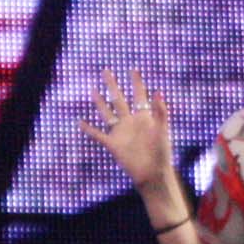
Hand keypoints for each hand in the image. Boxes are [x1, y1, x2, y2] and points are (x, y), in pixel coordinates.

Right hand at [79, 69, 174, 190]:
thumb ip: (160, 112)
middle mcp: (130, 122)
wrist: (152, 173)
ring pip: (107, 113)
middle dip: (112, 85)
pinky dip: (88, 129)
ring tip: (93, 91)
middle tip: (106, 71)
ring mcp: (120, 132)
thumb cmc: (161, 153)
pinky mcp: (112, 144)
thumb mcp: (162, 130)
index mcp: (143, 117)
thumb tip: (158, 92)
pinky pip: (98, 135)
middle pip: (119, 99)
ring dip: (100, 102)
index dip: (136, 83)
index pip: (139, 95)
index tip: (133, 69)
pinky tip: (80, 122)